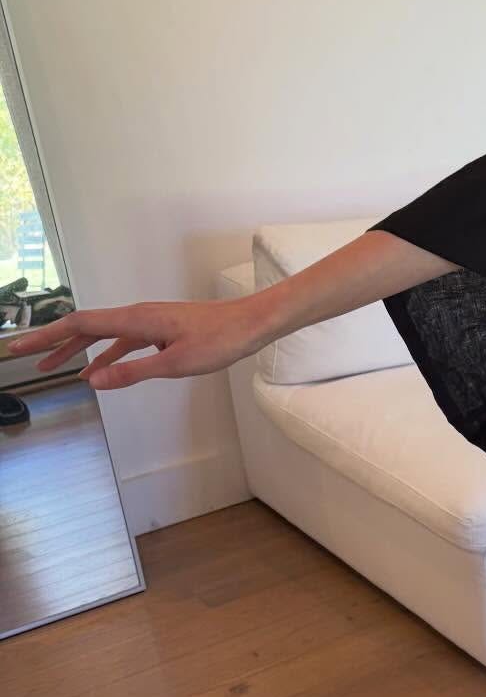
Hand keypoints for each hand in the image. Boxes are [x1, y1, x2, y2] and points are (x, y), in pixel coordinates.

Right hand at [4, 298, 263, 389]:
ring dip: (77, 350)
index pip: (80, 325)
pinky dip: (105, 354)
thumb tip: (93, 381)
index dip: (47, 336)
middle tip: (24, 358)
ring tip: (53, 368)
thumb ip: (132, 372)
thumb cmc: (221, 340)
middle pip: (85, 327)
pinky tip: (97, 371)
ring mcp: (149, 321)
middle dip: (53, 342)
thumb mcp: (175, 363)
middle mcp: (138, 315)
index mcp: (136, 319)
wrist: (252, 323)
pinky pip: (123, 341)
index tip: (21, 349)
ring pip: (102, 334)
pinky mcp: (161, 329)